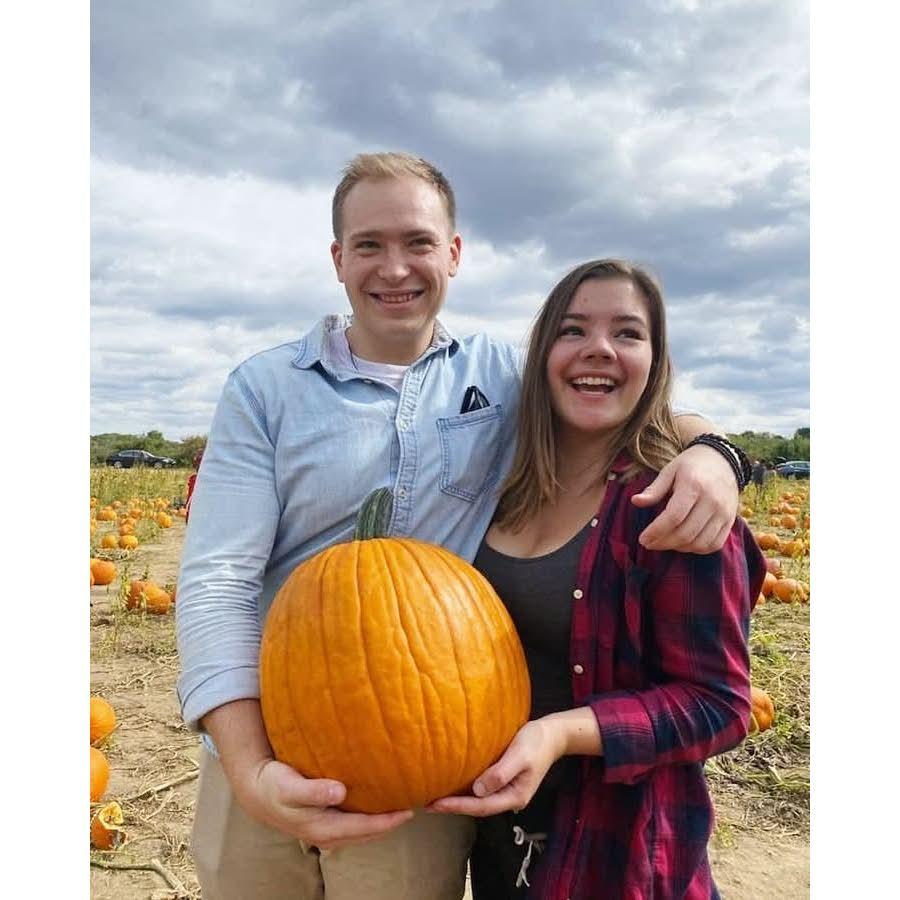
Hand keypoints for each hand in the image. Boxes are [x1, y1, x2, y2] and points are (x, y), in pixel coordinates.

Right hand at [233, 758, 413, 849]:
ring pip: (363, 830)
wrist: (258, 792)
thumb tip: (340, 792)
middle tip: (415, 805)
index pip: (364, 828)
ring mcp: (328, 830)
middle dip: (391, 823)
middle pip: (368, 833)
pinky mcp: (327, 821)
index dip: (387, 821)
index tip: (408, 810)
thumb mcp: (291, 787)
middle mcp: (329, 834)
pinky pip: (356, 822)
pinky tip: (379, 802)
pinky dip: (371, 816)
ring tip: (402, 805)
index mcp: (323, 829)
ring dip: (382, 821)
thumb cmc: (276, 786)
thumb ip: (314, 791)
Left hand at [426, 720, 563, 816]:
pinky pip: (482, 789)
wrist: (552, 735)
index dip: (458, 807)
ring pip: (479, 801)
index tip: (436, 804)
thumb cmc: (535, 742)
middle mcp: (509, 798)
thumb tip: (477, 790)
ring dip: (458, 801)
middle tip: (427, 805)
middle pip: (478, 808)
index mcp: (514, 797)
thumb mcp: (519, 756)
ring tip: (435, 799)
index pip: (481, 806)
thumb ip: (500, 773)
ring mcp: (506, 790)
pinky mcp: (503, 780)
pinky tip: (454, 786)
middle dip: (453, 808)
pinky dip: (466, 790)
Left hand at [632, 444, 738, 552]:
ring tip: (664, 543)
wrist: (723, 461)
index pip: (674, 516)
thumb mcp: (670, 471)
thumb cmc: (691, 466)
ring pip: (700, 543)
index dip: (656, 531)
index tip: (642, 538)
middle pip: (686, 533)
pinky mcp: (730, 521)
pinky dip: (697, 549)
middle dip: (663, 543)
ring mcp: (724, 513)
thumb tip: (635, 501)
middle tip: (649, 544)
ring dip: (678, 548)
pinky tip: (683, 544)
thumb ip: (654, 489)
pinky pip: (714, 544)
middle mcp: (712, 501)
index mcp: (694, 486)